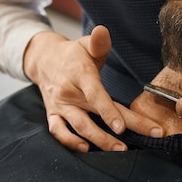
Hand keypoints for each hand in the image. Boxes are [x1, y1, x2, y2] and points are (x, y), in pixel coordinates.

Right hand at [24, 25, 163, 151]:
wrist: (43, 60)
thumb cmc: (73, 54)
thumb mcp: (85, 44)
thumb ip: (98, 41)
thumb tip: (103, 31)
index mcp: (80, 74)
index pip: (95, 94)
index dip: (108, 111)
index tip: (122, 127)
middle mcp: (69, 92)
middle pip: (94, 115)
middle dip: (115, 132)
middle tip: (138, 144)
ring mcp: (60, 105)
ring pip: (79, 127)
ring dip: (99, 141)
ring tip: (119, 150)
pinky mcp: (53, 114)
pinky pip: (58, 131)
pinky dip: (69, 142)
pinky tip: (86, 149)